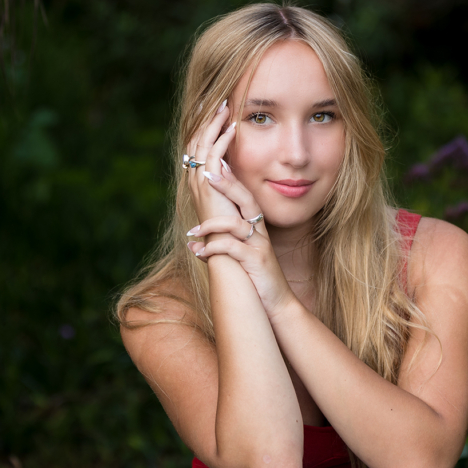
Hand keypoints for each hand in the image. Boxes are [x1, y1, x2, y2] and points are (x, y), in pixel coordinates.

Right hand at [186, 100, 238, 222]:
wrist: (228, 247)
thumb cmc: (233, 226)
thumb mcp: (229, 196)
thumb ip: (227, 179)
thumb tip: (229, 163)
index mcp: (198, 179)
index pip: (197, 145)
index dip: (203, 126)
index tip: (213, 108)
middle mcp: (194, 178)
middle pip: (196, 139)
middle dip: (206, 118)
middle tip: (217, 99)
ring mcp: (199, 181)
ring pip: (203, 144)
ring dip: (214, 124)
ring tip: (225, 107)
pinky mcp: (209, 186)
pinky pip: (213, 156)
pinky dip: (222, 140)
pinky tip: (232, 128)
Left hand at [186, 164, 297, 319]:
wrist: (275, 303)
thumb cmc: (254, 276)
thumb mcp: (242, 252)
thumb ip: (226, 237)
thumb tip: (201, 230)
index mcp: (256, 226)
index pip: (244, 195)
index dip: (231, 179)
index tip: (214, 164)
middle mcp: (260, 232)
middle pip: (246, 200)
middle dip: (227, 185)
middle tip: (207, 175)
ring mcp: (259, 246)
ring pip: (236, 224)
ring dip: (211, 226)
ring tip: (192, 232)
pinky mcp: (256, 262)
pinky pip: (233, 249)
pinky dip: (213, 249)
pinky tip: (199, 254)